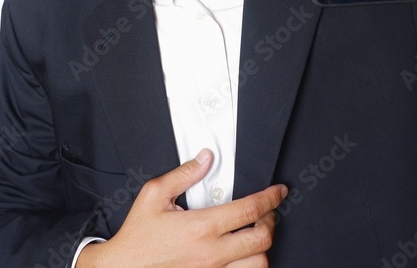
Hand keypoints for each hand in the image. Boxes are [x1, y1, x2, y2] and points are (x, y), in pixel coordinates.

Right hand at [77, 149, 285, 267]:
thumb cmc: (137, 236)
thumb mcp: (154, 195)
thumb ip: (184, 174)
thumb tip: (206, 158)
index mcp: (201, 226)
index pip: (250, 209)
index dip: (271, 197)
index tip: (279, 191)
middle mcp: (212, 253)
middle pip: (263, 239)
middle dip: (272, 221)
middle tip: (268, 212)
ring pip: (259, 264)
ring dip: (263, 247)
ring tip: (256, 234)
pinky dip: (249, 265)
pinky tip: (242, 254)